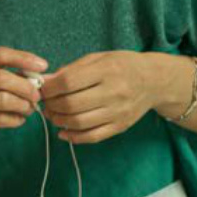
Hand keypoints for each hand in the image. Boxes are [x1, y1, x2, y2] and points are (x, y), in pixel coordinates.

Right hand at [0, 47, 46, 155]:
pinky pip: (1, 119)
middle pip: (3, 78)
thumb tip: (32, 77)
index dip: (23, 58)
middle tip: (37, 95)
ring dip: (23, 105)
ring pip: (4, 100)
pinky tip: (18, 120)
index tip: (42, 66)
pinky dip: (16, 119)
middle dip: (26, 87)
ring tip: (28, 109)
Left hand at [40, 50, 157, 143]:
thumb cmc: (122, 65)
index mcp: (106, 70)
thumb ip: (71, 70)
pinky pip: (93, 136)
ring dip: (59, 121)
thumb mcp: (98, 58)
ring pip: (80, 123)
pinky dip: (74, 137)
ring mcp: (119, 111)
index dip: (49, 88)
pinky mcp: (121, 126)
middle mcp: (114, 92)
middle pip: (71, 105)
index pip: (68, 82)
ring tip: (53, 115)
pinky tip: (63, 132)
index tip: (41, 89)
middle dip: (51, 105)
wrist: (154, 80)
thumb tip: (45, 82)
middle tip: (45, 103)